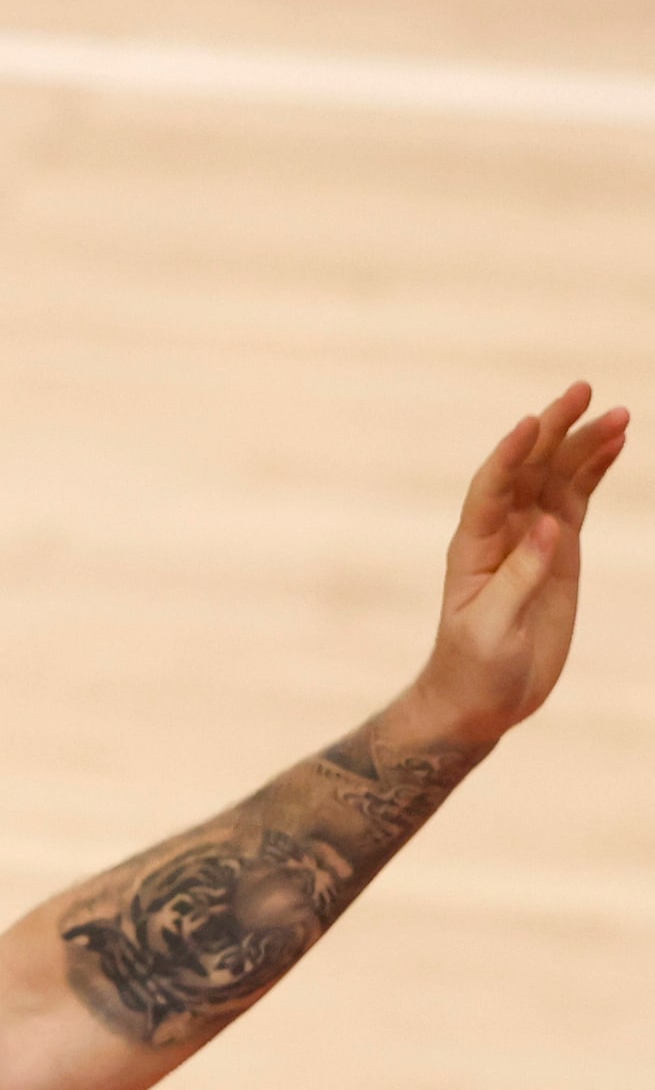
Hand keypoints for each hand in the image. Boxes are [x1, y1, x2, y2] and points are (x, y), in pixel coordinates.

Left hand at [418, 381, 627, 745]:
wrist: (481, 698)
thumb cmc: (474, 668)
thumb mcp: (492, 629)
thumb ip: (519, 578)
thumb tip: (547, 527)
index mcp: (472, 549)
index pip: (490, 489)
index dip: (509, 455)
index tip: (531, 423)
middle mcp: (499, 533)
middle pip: (527, 469)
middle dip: (553, 429)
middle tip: (583, 390)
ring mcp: (531, 537)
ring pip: (557, 478)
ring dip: (583, 444)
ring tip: (618, 413)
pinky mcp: (558, 550)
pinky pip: (576, 498)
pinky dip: (594, 470)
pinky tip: (614, 442)